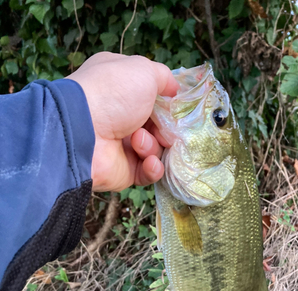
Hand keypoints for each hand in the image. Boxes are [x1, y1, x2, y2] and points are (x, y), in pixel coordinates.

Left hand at [67, 52, 177, 191]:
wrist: (83, 131)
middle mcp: (118, 115)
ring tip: (137, 141)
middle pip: (156, 125)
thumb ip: (163, 77)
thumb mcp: (143, 71)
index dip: (164, 102)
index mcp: (119, 87)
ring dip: (152, 145)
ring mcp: (120, 144)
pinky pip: (148, 172)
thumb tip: (174, 89)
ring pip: (154, 148)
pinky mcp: (123, 169)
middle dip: (163, 129)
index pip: (149, 95)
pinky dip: (152, 167)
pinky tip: (148, 161)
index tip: (174, 106)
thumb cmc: (112, 94)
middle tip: (162, 130)